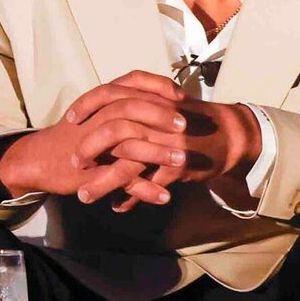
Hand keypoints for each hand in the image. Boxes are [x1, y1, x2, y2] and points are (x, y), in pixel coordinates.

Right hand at [0, 71, 190, 208]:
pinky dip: (144, 190)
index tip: (180, 95)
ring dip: (158, 152)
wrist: (37, 159)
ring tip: (182, 161)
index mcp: (99, 103)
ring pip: (128, 142)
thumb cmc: (71, 135)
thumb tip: (153, 97)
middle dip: (161, 115)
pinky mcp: (91, 172)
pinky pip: (121, 180)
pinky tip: (163, 196)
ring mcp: (93, 145)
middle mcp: (95, 119)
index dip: (157, 86)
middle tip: (184, 125)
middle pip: (131, 107)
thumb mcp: (95, 112)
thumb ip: (121, 103)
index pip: (131, 83)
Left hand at [57, 73, 261, 202]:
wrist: (230, 133)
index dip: (86, 105)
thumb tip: (101, 111)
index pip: (110, 93)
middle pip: (113, 131)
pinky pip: (150, 185)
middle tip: (73, 162)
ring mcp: (168, 143)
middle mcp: (157, 118)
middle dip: (88, 148)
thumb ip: (135, 103)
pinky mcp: (179, 165)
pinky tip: (119, 206)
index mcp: (150, 99)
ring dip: (104, 182)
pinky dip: (133, 197)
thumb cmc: (190, 118)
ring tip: (85, 196)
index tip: (69, 119)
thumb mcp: (162, 102)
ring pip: (129, 164)